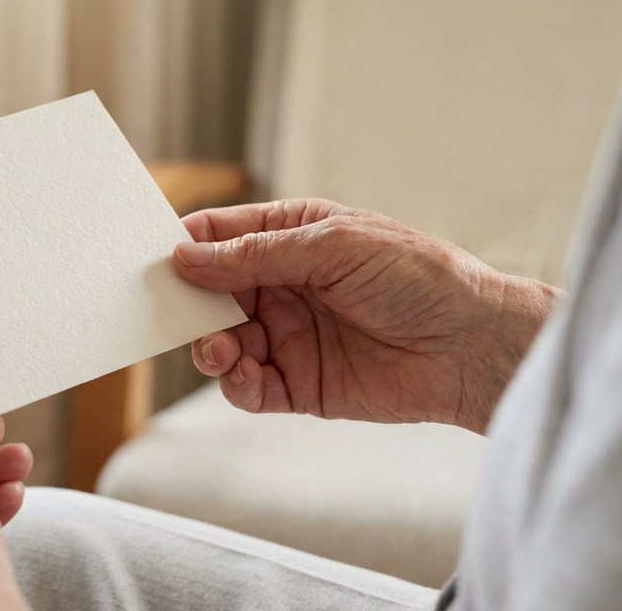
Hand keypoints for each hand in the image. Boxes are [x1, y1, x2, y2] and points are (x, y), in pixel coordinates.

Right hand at [173, 199, 559, 432]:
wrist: (472, 344)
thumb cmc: (416, 276)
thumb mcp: (331, 246)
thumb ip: (255, 255)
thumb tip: (185, 256)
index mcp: (291, 236)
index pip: (220, 236)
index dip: (184, 244)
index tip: (149, 257)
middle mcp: (283, 285)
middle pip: (210, 292)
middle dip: (186, 302)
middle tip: (167, 310)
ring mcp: (288, 335)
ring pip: (221, 341)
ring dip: (208, 345)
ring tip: (218, 347)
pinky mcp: (299, 384)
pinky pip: (248, 386)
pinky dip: (235, 382)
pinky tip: (242, 372)